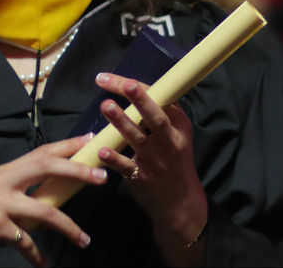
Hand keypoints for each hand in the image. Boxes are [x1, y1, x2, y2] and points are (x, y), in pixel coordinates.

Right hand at [0, 134, 105, 266]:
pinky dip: (36, 256)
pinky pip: (25, 243)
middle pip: (47, 168)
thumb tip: (37, 198)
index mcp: (4, 171)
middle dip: (77, 171)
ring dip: (69, 227)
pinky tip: (43, 265)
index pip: (41, 151)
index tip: (90, 141)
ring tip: (84, 240)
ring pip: (45, 211)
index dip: (67, 145)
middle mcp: (4, 182)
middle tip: (102, 177)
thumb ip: (10, 190)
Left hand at [94, 72, 208, 265]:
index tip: (122, 79)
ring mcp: (156, 160)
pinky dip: (114, 158)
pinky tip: (101, 151)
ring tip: (106, 106)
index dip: (141, 89)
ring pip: (138, 138)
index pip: (161, 102)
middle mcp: (169, 141)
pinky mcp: (142, 177)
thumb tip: (134, 87)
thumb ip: (161, 114)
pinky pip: (126, 166)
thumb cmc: (175, 161)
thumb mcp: (177, 135)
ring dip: (121, 122)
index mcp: (179, 127)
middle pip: (155, 117)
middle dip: (141, 100)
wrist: (181, 202)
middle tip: (125, 84)